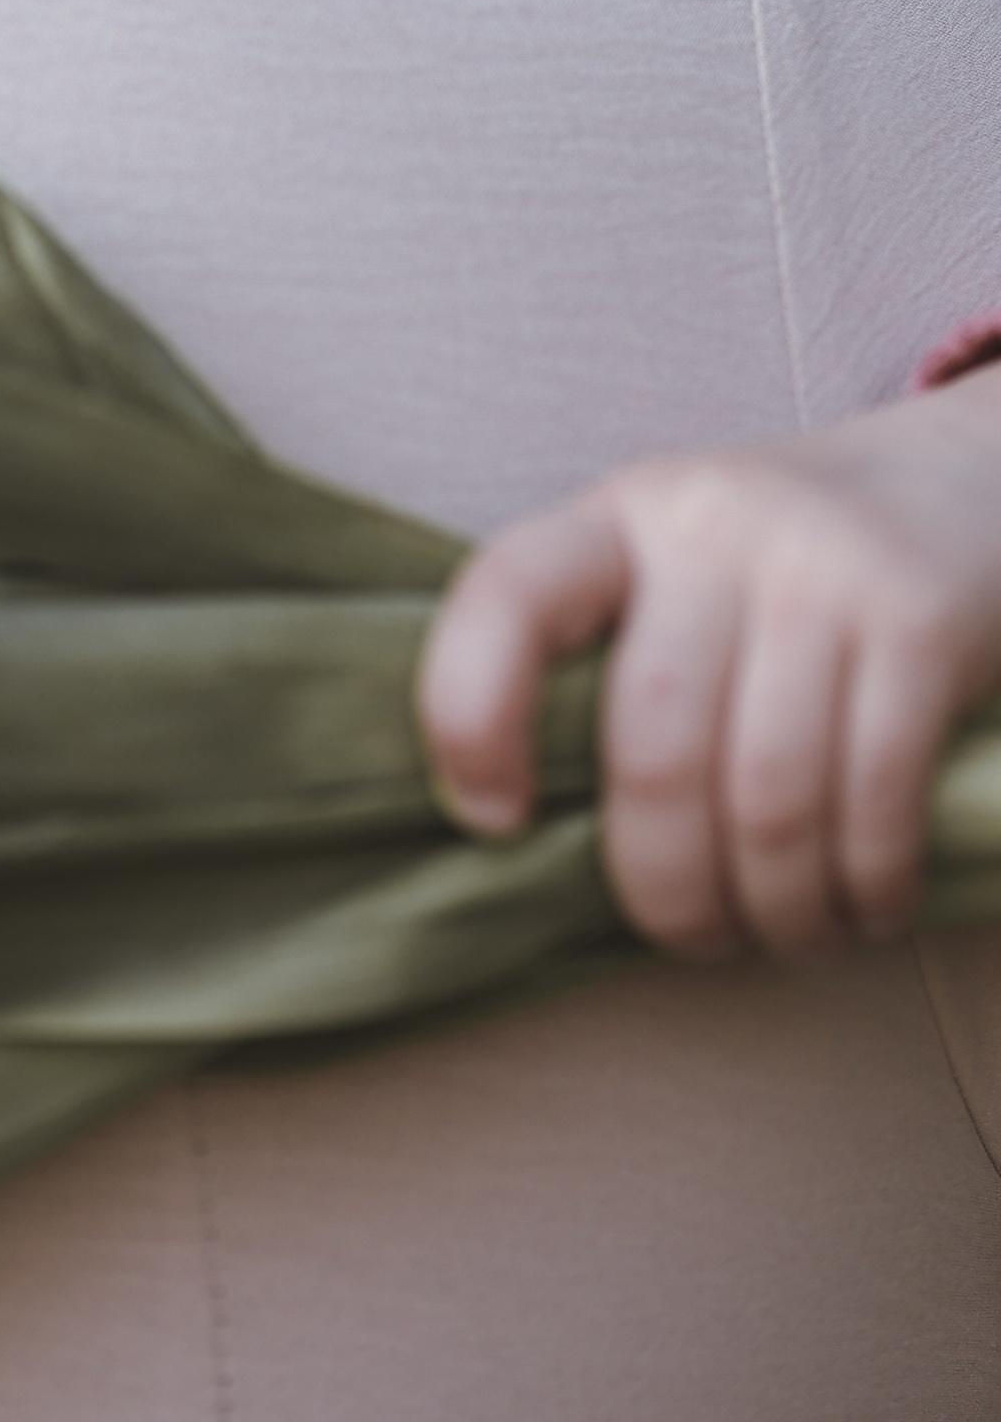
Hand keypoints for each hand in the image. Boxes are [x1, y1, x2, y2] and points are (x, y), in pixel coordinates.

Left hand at [417, 372, 1000, 957]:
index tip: (492, 820)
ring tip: (786, 935)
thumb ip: (611, 657)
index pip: (508, 596)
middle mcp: (712, 528)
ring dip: (775, 907)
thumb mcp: (681, 565)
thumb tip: (532, 837)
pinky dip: (866, 883)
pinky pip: (874, 793)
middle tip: (692, 937)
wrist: (966, 484)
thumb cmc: (789, 569)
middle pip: (653, 745)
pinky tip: (865, 907)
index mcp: (623, 518)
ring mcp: (822, 568)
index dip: (470, 716)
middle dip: (666, 884)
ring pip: (767, 793)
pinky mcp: (923, 619)